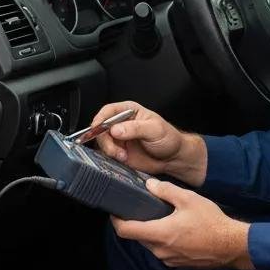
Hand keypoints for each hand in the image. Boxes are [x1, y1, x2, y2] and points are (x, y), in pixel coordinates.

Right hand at [90, 100, 206, 185]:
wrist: (172, 158)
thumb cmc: (168, 138)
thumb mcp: (155, 129)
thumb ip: (135, 128)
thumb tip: (116, 129)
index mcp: (130, 111)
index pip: (109, 110)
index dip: (101, 118)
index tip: (97, 127)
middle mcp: (121, 123)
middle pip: (102, 127)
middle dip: (105, 139)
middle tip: (115, 149)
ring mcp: (119, 138)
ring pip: (102, 141)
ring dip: (109, 150)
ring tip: (122, 155)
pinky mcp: (118, 151)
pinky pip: (106, 153)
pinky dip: (111, 157)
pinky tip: (123, 158)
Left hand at [112, 178, 252, 269]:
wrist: (232, 246)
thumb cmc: (212, 223)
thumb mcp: (189, 199)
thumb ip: (166, 191)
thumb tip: (150, 185)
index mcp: (160, 233)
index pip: (126, 231)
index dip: (116, 221)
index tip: (115, 212)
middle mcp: (160, 250)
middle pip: (137, 237)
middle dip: (136, 223)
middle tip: (140, 208)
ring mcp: (169, 259)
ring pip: (151, 244)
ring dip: (151, 231)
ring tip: (161, 216)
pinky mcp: (178, 263)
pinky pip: (163, 250)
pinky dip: (163, 239)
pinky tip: (176, 229)